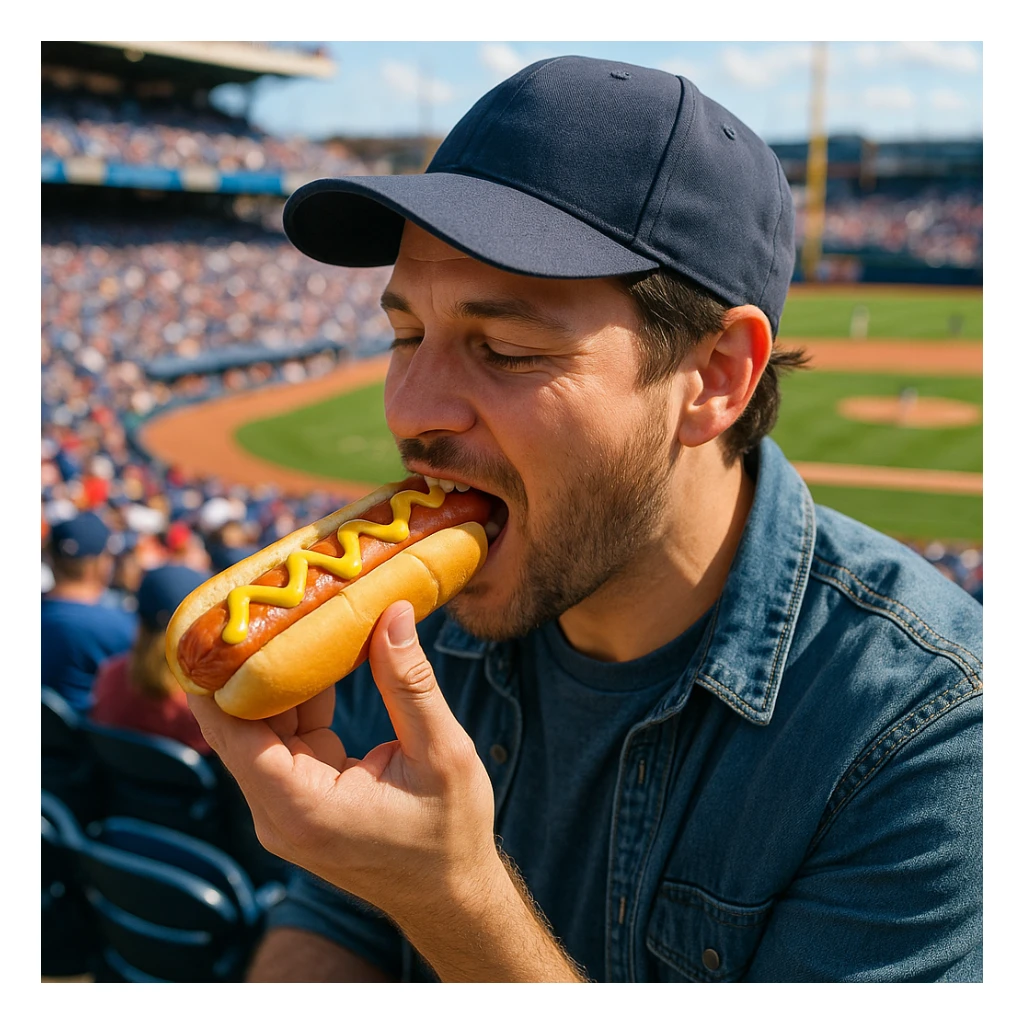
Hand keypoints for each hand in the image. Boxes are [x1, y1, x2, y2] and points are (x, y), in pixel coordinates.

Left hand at [187, 600, 501, 923]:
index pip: (232, 734)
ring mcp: (286, 804)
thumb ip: (409, 685)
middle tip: (261, 598)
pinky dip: (299, 695)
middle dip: (249, 662)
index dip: (217, 677)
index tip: (219, 622)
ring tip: (291, 614)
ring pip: (261, 725)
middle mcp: (278, 811)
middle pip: (240, 723)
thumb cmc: (450, 835)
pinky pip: (286, 734)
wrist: (450, 894)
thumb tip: (390, 612)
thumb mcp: (442, 755)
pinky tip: (319, 653)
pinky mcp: (300, 794)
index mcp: (302, 809)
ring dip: (276, 674)